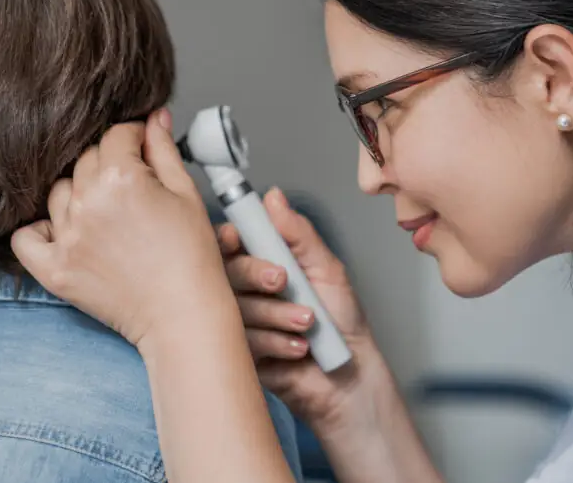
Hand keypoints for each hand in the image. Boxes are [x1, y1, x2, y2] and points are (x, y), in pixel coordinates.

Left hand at [11, 110, 232, 347]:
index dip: (135, 138)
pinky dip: (41, 231)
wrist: (184, 314)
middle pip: (86, 160)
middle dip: (110, 164)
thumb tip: (153, 119)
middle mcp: (87, 203)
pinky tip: (69, 233)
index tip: (143, 148)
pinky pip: (26, 238)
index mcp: (122, 178)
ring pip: (59, 193)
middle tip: (135, 188)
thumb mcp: (187, 194)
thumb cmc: (193, 258)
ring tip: (109, 214)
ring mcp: (67, 237)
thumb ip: (164, 151)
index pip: (117, 135)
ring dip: (81, 194)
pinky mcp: (54, 268)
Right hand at [219, 188, 381, 428]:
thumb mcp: (326, 269)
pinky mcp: (239, 354)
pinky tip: (299, 349)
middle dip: (255, 273)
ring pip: (234, 307)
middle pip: (225, 271)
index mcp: (262, 262)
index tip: (235, 238)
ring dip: (276, 313)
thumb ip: (299, 235)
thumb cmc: (340, 320)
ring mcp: (239, 322)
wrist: (348, 376)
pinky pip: (242, 340)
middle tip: (283, 281)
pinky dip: (275, 341)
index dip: (225, 237)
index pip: (227, 242)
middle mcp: (245, 290)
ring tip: (308, 323)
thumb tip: (273, 196)